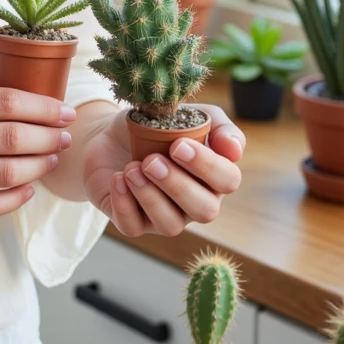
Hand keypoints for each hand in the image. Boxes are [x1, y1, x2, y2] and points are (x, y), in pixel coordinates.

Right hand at [0, 63, 73, 222]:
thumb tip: (12, 67)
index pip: (7, 101)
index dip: (44, 106)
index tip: (64, 110)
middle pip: (14, 137)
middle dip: (50, 136)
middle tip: (65, 135)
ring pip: (9, 172)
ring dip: (40, 165)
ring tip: (51, 157)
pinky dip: (18, 197)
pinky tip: (28, 187)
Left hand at [82, 104, 244, 236]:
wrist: (109, 135)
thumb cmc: (155, 127)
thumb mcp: (187, 116)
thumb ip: (218, 126)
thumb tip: (234, 150)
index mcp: (212, 177)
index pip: (228, 181)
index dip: (207, 166)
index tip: (177, 145)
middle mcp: (193, 203)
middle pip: (205, 211)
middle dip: (178, 185)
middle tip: (151, 161)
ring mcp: (164, 216)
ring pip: (171, 226)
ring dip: (151, 196)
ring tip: (131, 169)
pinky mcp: (133, 222)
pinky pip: (133, 227)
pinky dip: (124, 205)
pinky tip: (117, 179)